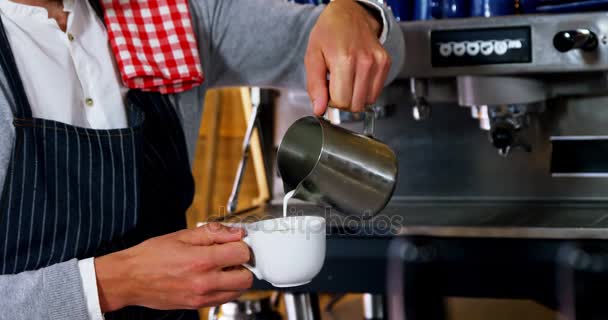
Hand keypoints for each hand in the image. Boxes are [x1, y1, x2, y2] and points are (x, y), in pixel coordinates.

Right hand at [95, 223, 252, 311]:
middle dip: (244, 264)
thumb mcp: (182, 235)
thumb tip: (236, 232)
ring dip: (236, 278)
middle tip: (232, 255)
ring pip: (238, 291)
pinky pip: (224, 299)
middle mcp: (204, 282)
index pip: (242, 253)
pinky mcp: (197, 305)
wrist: (128, 279)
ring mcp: (201, 297)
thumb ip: (213, 233)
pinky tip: (213, 277)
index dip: (242, 244)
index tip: (236, 241)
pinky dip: (226, 289)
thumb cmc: (150, 256)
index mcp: (201, 260)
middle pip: (246, 277)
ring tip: (222, 267)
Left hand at [305, 0, 390, 115]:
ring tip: (346, 81)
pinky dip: (365, 91)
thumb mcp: (312, 57)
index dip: (331, 102)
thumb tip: (319, 110)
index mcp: (344, 60)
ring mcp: (378, 63)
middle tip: (336, 86)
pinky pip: (376, 93)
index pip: (341, 102)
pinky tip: (356, 78)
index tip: (327, 91)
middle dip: (342, 102)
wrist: (350, 14)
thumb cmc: (329, 33)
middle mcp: (364, 62)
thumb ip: (315, 86)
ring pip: (367, 102)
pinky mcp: (386, 64)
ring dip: (354, 98)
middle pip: (355, 105)